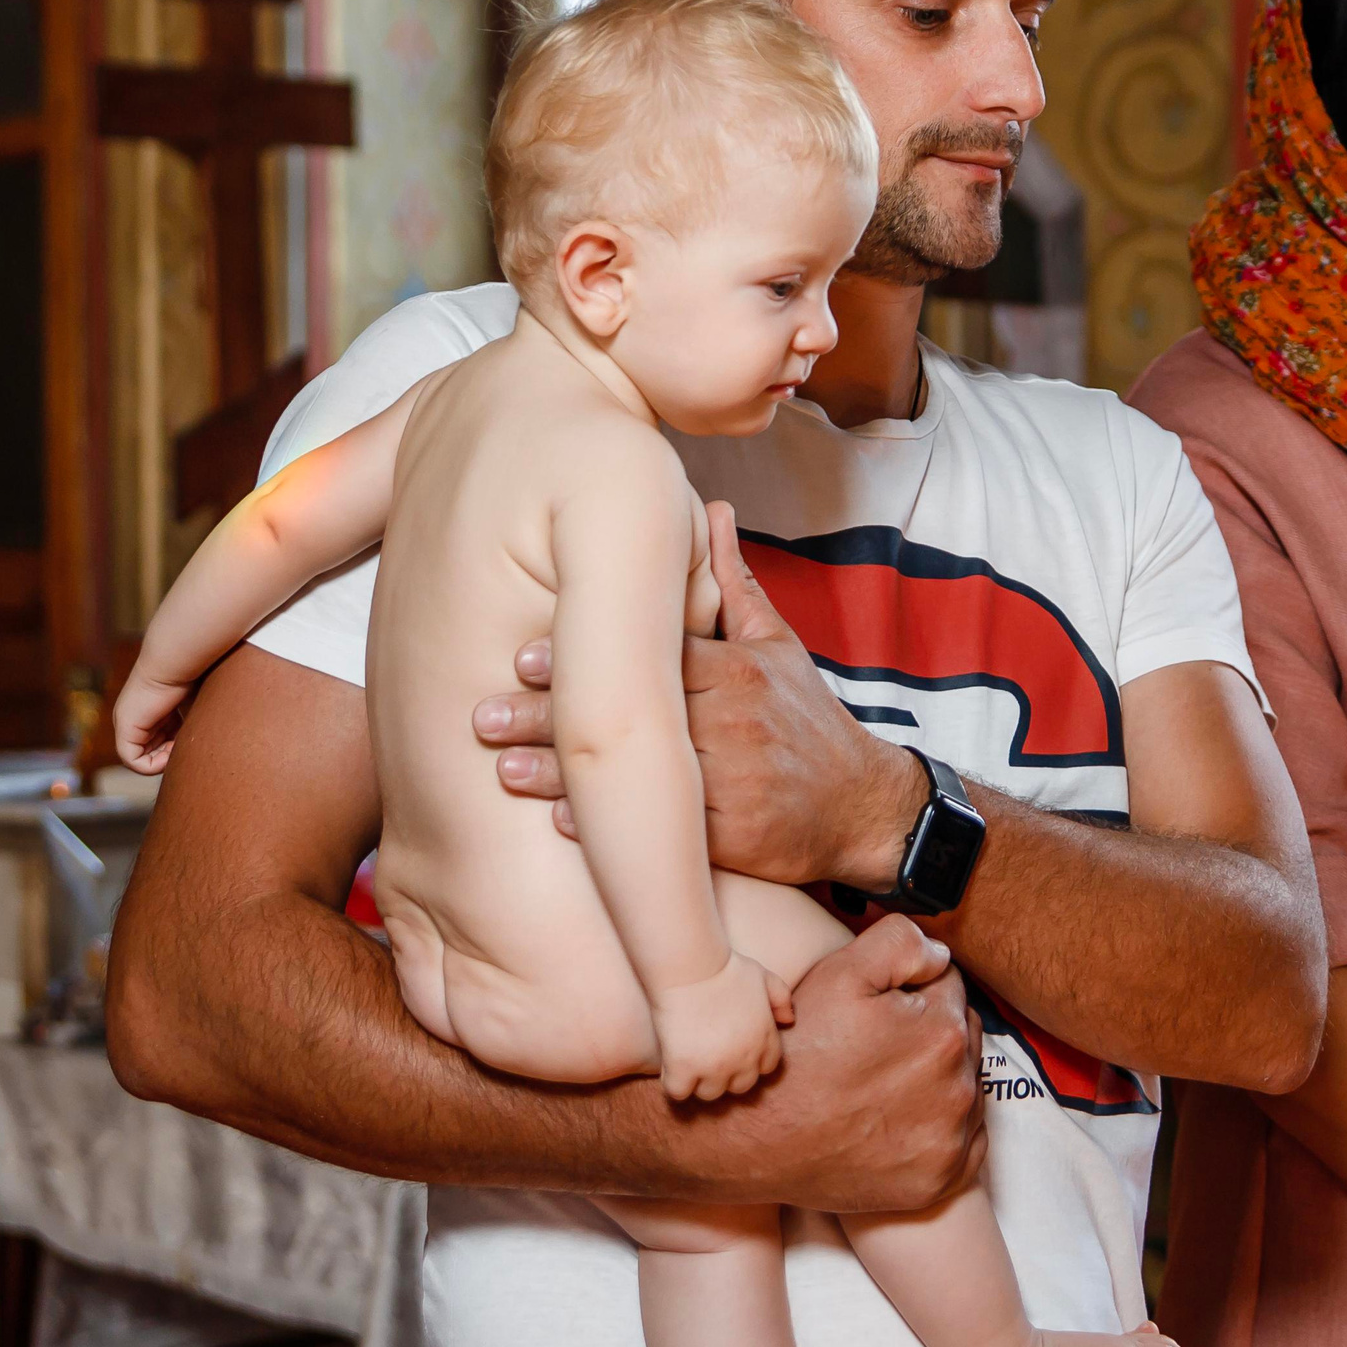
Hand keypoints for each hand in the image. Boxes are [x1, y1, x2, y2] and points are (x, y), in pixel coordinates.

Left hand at [113, 667, 194, 772]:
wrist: (177, 659)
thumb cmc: (192, 675)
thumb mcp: (193, 707)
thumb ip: (189, 725)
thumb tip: (202, 746)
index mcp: (147, 709)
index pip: (157, 743)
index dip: (174, 749)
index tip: (190, 739)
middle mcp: (133, 716)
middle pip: (149, 752)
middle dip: (169, 756)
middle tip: (186, 744)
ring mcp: (125, 722)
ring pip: (141, 759)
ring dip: (164, 760)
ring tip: (180, 746)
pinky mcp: (125, 727)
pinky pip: (132, 761)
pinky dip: (153, 764)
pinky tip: (170, 752)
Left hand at [471, 507, 926, 892]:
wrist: (862, 808)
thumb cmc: (807, 722)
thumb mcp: (777, 645)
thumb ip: (730, 582)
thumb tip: (709, 509)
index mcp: (738, 669)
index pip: (652, 654)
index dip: (587, 654)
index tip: (522, 653)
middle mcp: (735, 721)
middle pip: (634, 712)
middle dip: (554, 713)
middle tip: (484, 714)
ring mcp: (737, 780)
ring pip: (642, 773)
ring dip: (566, 776)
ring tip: (503, 769)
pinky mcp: (739, 837)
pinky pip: (670, 834)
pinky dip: (616, 832)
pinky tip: (564, 827)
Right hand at [651, 954, 793, 1101]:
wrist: (691, 965)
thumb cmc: (725, 967)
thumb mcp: (763, 976)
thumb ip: (781, 997)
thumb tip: (789, 1020)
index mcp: (764, 1038)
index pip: (766, 1068)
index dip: (749, 1062)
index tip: (733, 1052)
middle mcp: (744, 1058)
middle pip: (740, 1087)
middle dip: (727, 1075)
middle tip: (709, 1059)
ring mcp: (714, 1066)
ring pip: (710, 1094)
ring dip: (700, 1082)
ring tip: (688, 1062)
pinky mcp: (683, 1068)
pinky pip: (678, 1092)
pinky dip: (673, 1083)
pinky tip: (669, 1065)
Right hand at [670, 918, 983, 1211]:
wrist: (758, 1140)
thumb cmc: (797, 1053)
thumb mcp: (839, 973)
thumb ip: (902, 943)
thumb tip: (940, 954)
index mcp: (943, 1032)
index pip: (949, 985)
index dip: (911, 988)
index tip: (877, 1010)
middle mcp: (958, 1089)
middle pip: (962, 1036)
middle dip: (930, 1031)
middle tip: (875, 1047)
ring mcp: (951, 1142)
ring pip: (965, 1086)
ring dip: (939, 1078)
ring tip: (881, 1085)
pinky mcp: (940, 1181)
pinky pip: (965, 1141)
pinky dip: (943, 1128)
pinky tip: (899, 1120)